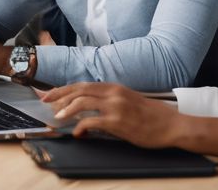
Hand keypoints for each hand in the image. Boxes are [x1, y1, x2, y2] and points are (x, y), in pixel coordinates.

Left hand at [40, 82, 182, 146]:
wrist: (171, 125)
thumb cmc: (151, 115)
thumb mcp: (128, 101)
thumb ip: (110, 101)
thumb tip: (89, 110)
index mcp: (114, 87)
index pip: (83, 84)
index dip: (64, 89)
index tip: (51, 94)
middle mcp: (113, 93)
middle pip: (78, 90)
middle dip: (59, 95)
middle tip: (46, 102)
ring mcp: (115, 107)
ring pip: (82, 103)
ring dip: (67, 110)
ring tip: (58, 117)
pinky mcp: (118, 122)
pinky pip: (92, 122)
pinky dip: (81, 127)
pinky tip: (78, 133)